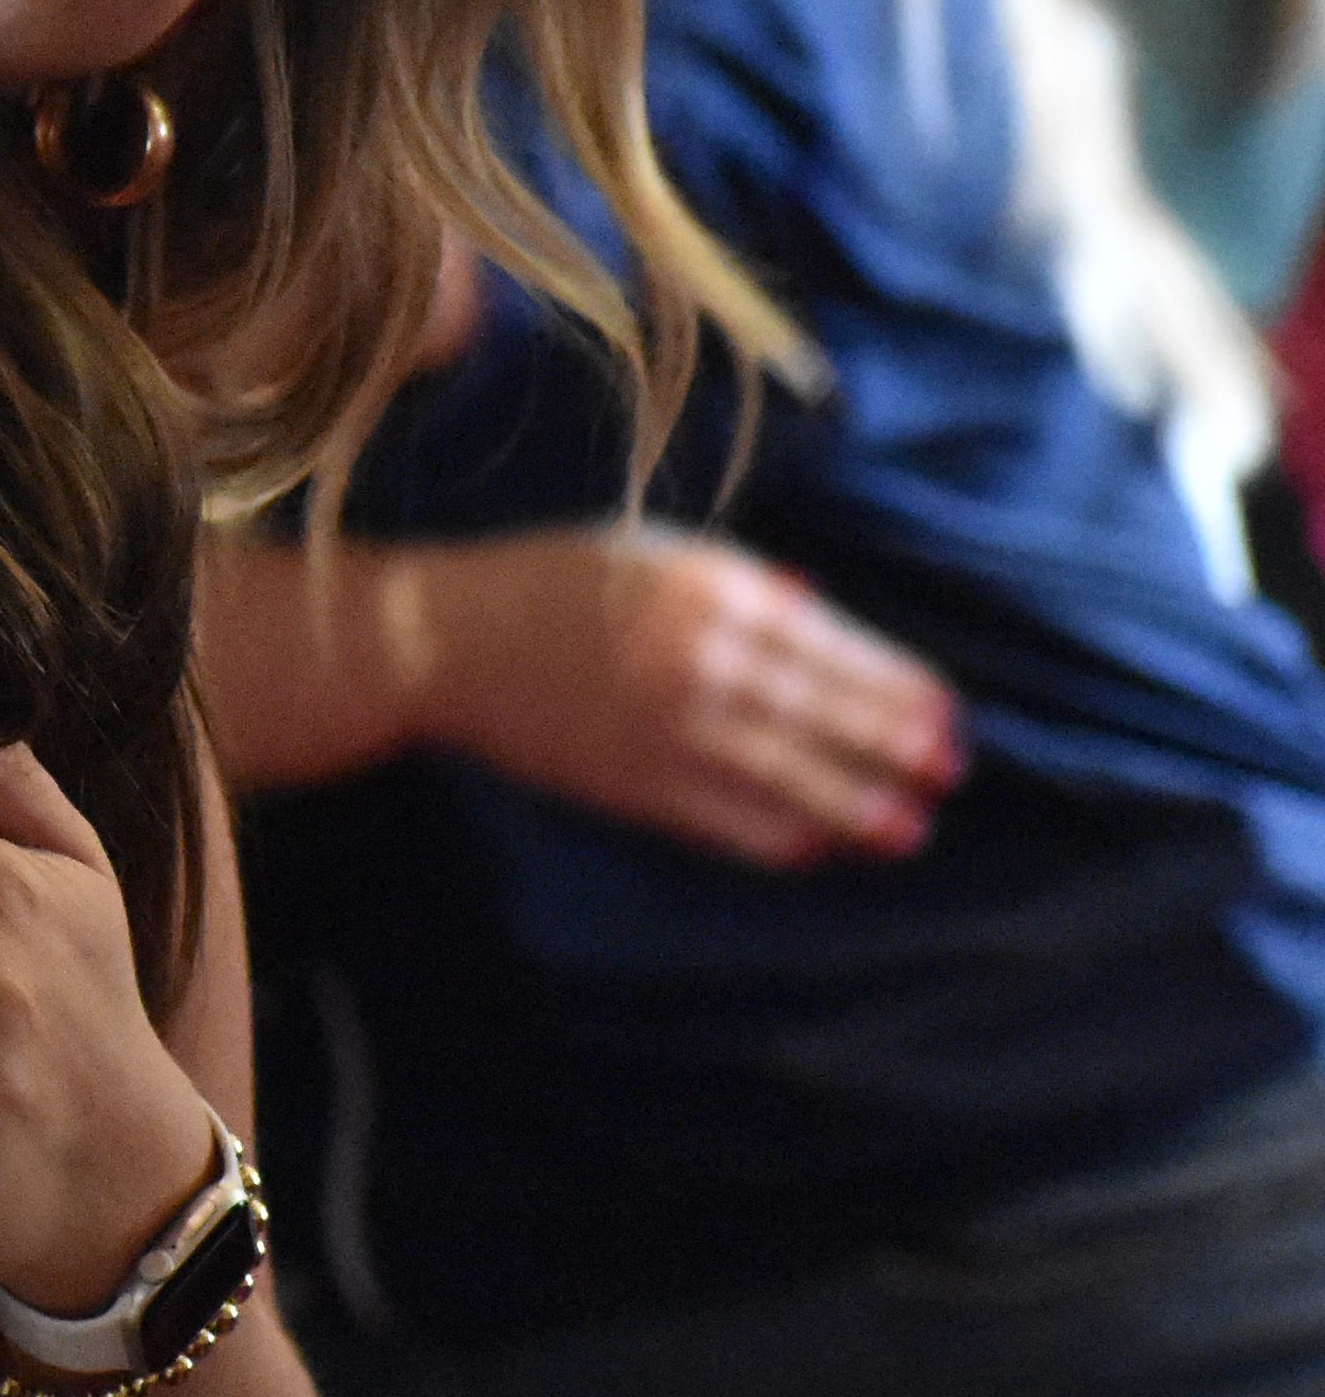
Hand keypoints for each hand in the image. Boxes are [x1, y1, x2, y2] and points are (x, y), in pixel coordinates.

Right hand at [411, 523, 964, 867]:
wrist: (452, 639)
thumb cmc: (552, 580)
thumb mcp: (652, 551)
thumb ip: (739, 583)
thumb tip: (818, 611)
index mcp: (714, 591)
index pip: (836, 650)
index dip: (897, 688)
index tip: (945, 714)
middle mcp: (704, 661)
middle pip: (828, 716)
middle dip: (894, 748)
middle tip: (946, 771)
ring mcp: (671, 728)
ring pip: (790, 777)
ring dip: (856, 806)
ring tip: (904, 828)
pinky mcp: (635, 781)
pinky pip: (727, 820)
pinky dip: (778, 836)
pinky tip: (814, 845)